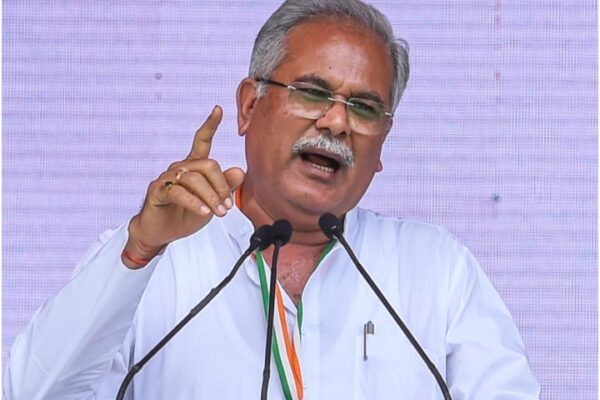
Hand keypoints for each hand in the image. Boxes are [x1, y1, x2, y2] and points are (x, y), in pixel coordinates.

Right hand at [123, 106, 244, 267]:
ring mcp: (167, 178)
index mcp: (193, 166)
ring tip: (219, 212)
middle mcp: (180, 167)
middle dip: (222, 187)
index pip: (202, 141)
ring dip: (212, 197)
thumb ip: (225, 187)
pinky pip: (179, 192)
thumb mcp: (212, 202)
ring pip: (195, 179)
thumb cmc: (185, 215)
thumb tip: (240, 171)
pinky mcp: (158, 191)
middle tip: (228, 207)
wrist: (162, 233)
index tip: (218, 109)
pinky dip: (194, 202)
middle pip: (208, 165)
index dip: (210, 125)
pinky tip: (204, 211)